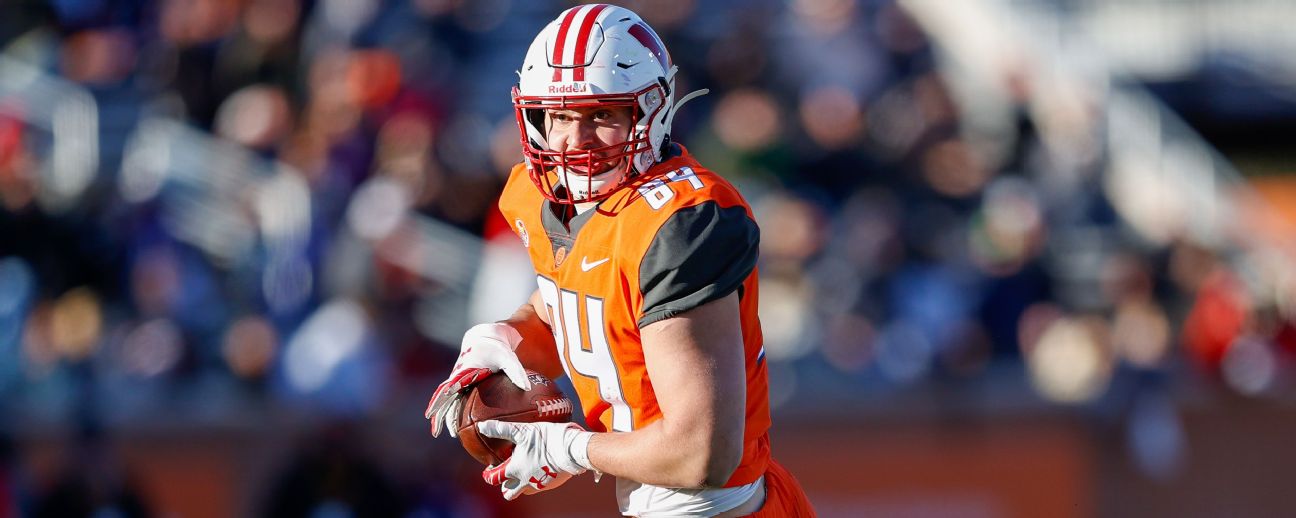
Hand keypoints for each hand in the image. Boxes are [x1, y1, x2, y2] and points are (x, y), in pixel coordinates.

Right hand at [424, 323, 531, 437]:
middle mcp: (457, 377)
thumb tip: (526, 388)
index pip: (448, 389)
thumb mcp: (507, 357)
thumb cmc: (497, 348)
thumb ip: (516, 372)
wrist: (487, 338)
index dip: (441, 402)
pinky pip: (457, 399)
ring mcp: (458, 381)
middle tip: (436, 431)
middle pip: (443, 398)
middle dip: (438, 414)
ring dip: (445, 416)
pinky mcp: (463, 383)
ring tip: (448, 434)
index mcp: (463, 372)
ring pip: (448, 401)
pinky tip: (462, 425)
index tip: (435, 413)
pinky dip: (456, 411)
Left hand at [478, 420, 594, 499]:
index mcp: (514, 470)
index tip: (490, 468)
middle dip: (506, 485)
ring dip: (522, 483)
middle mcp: (525, 482)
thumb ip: (501, 429)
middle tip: (508, 472)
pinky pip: (540, 485)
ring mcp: (539, 485)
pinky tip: (542, 466)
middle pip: (508, 493)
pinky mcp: (552, 484)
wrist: (572, 450)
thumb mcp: (522, 431)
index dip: (488, 475)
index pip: (494, 479)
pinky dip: (537, 479)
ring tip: (526, 468)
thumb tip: (482, 426)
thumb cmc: (546, 440)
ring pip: (525, 491)